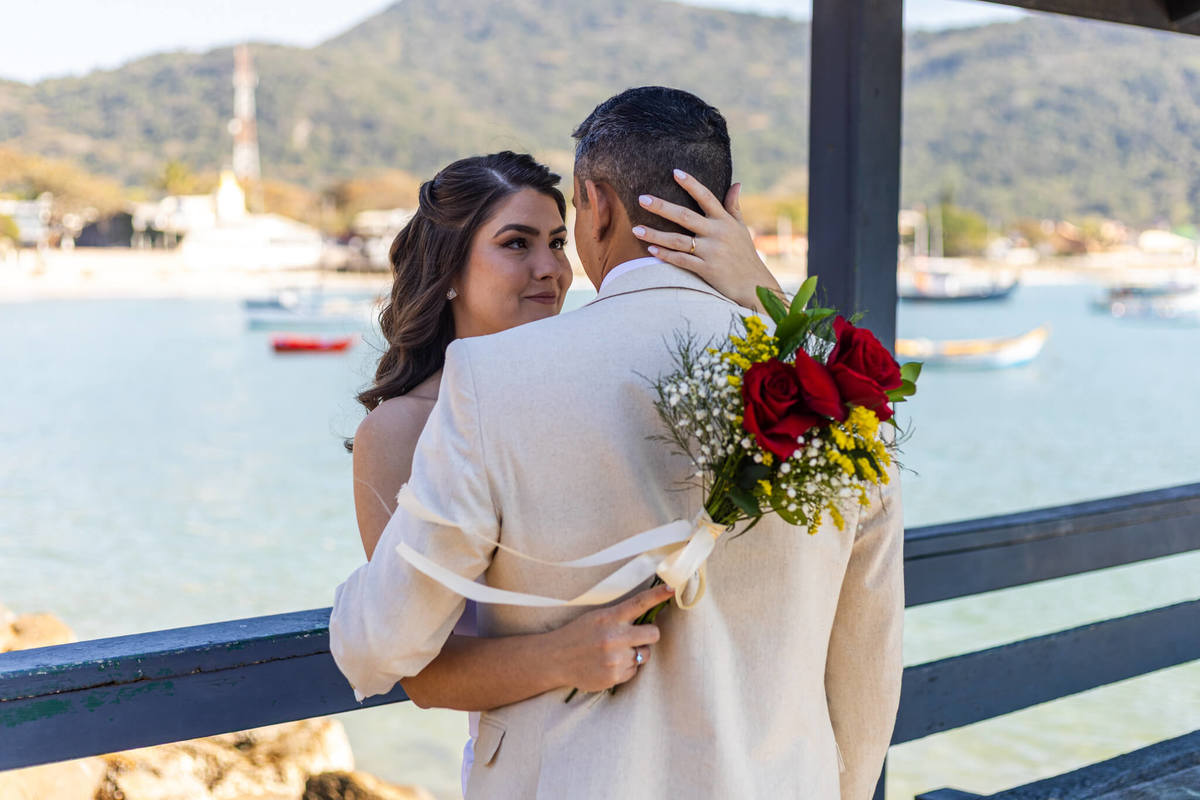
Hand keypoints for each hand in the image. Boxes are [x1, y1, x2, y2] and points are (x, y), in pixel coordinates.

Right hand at [548, 583, 672, 693]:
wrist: (555, 659)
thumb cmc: (578, 634)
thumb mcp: (596, 617)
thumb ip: (619, 616)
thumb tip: (646, 616)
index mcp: (610, 617)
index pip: (639, 603)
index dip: (657, 595)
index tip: (672, 589)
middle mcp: (614, 637)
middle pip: (653, 634)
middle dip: (648, 635)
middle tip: (635, 636)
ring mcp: (615, 659)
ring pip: (645, 655)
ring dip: (635, 653)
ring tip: (615, 652)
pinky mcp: (614, 677)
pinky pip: (634, 671)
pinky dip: (626, 668)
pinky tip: (609, 664)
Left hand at [634, 169, 784, 311]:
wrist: (753, 283)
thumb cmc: (745, 254)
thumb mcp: (741, 228)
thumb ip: (734, 206)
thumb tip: (737, 183)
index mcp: (724, 220)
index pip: (706, 197)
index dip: (691, 184)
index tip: (675, 172)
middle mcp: (717, 233)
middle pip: (685, 216)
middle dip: (662, 207)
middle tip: (641, 198)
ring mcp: (711, 251)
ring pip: (678, 240)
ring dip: (655, 234)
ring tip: (636, 229)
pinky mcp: (706, 269)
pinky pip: (681, 260)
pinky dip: (666, 255)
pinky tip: (651, 250)